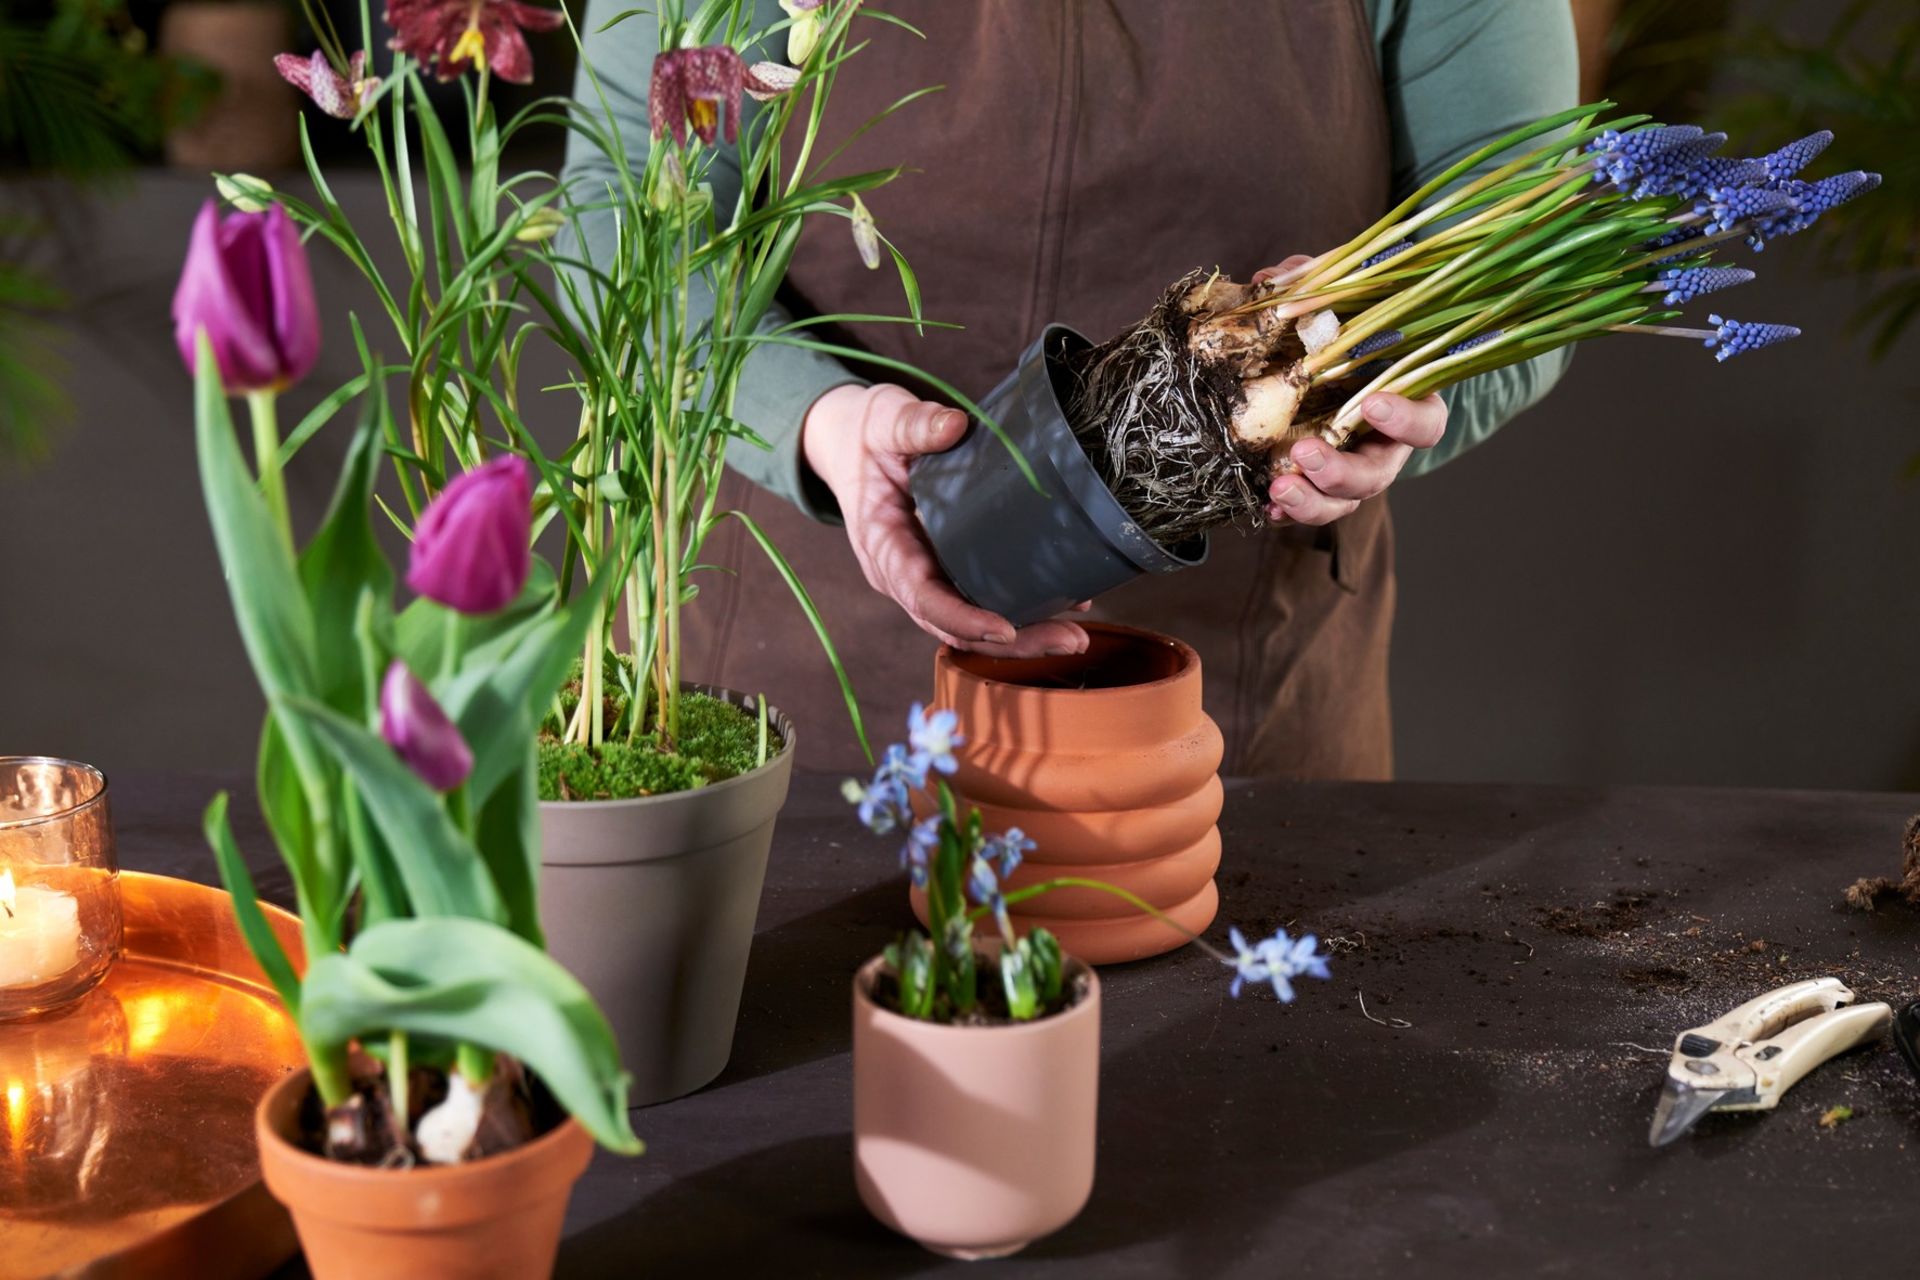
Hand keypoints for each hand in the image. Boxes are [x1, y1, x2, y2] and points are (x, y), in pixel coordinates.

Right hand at [801, 383, 1089, 656]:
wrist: (851, 442)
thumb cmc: (866, 434)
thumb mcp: (883, 421)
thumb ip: (913, 425)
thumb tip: (954, 425)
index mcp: (882, 547)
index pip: (921, 597)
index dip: (962, 619)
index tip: (1005, 628)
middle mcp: (903, 574)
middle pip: (954, 626)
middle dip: (1012, 641)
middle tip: (1070, 640)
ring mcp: (927, 575)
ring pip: (972, 624)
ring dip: (1025, 634)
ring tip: (1075, 634)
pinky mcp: (948, 566)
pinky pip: (981, 598)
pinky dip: (1022, 608)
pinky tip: (1066, 603)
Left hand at [1254, 250, 1446, 524]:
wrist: (1323, 360)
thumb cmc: (1345, 330)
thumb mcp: (1338, 302)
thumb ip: (1314, 284)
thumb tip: (1272, 281)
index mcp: (1404, 402)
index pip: (1425, 422)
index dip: (1405, 419)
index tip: (1372, 402)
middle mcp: (1382, 444)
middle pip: (1377, 475)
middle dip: (1341, 472)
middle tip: (1304, 452)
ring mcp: (1350, 468)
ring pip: (1343, 501)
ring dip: (1312, 502)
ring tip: (1278, 488)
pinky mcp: (1316, 483)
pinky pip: (1307, 506)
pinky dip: (1286, 512)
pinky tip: (1265, 509)